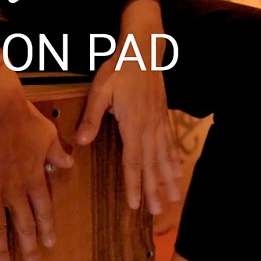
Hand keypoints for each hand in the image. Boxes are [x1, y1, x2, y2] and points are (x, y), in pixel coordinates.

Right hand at [0, 47, 72, 260]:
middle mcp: (14, 191)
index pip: (44, 209)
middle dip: (29, 247)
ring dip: (1, 249)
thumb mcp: (48, 134)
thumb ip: (58, 152)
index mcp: (34, 178)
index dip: (47, 227)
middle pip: (23, 224)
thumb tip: (69, 162)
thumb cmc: (23, 118)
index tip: (50, 242)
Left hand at [75, 0, 181, 213]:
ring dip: (168, 179)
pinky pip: (171, 144)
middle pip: (152, 165)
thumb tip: (82, 142)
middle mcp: (149, 128)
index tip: (136, 205)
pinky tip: (179, 171)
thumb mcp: (100, 90)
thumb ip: (93, 117)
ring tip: (174, 198)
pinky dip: (175, 160)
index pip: (133, 161)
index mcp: (132, 125)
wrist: (144, 48)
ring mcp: (159, 122)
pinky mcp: (163, 116)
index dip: (135, 185)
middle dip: (154, 190)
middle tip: (158, 212)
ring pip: (165, 157)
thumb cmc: (120, 68)